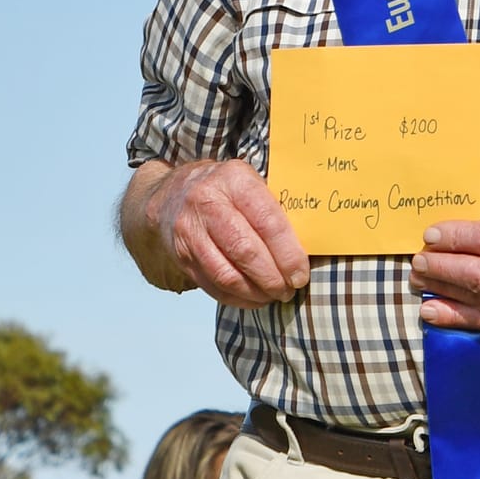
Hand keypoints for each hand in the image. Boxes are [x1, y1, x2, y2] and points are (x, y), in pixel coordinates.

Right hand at [139, 159, 308, 306]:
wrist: (172, 193)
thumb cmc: (225, 187)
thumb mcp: (249, 179)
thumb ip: (273, 204)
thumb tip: (307, 241)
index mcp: (235, 180)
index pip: (267, 221)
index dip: (287, 253)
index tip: (301, 273)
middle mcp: (209, 203)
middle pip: (245, 251)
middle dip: (272, 277)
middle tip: (290, 290)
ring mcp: (191, 232)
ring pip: (226, 273)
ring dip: (254, 292)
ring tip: (274, 297)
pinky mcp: (181, 256)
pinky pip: (211, 285)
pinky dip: (235, 298)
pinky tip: (252, 299)